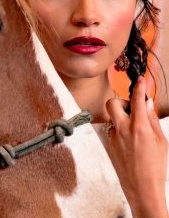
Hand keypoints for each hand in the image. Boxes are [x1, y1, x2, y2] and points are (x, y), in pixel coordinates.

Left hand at [106, 77, 168, 217]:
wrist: (142, 189)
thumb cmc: (156, 167)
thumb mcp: (161, 142)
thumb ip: (152, 120)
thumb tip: (147, 103)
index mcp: (139, 127)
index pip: (137, 100)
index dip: (139, 87)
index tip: (140, 80)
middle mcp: (123, 129)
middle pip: (112, 103)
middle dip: (121, 101)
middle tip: (132, 108)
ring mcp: (113, 136)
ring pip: (111, 116)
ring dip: (120, 115)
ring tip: (133, 126)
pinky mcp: (109, 144)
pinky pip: (112, 129)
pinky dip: (120, 128)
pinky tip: (130, 140)